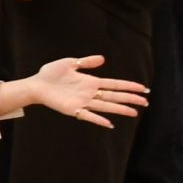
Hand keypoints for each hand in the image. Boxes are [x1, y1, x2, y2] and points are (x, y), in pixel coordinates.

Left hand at [20, 55, 146, 128]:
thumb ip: (86, 62)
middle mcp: (90, 93)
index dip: (129, 86)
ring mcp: (83, 102)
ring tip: (134, 113)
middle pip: (114, 96)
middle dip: (130, 99)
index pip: (114, 84)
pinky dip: (98, 120)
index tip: (143, 88)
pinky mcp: (73, 109)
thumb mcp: (69, 63)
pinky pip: (88, 116)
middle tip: (146, 102)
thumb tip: (103, 58)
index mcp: (91, 81)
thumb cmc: (51, 73)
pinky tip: (109, 124)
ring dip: (120, 109)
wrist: (36, 84)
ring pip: (106, 106)